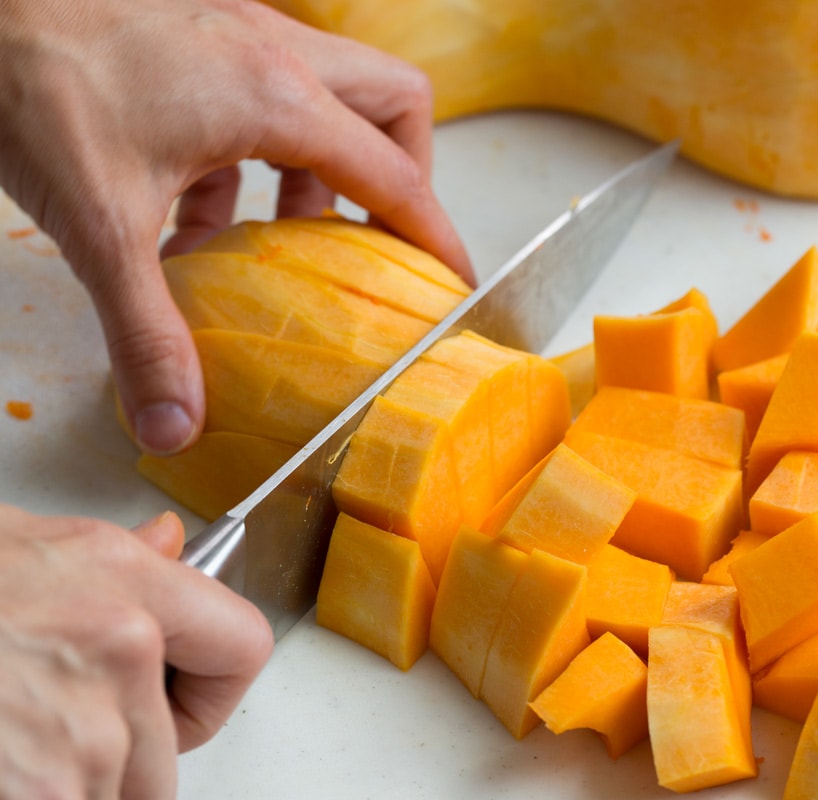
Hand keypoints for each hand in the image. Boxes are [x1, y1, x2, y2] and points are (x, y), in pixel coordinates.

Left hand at [0, 0, 473, 455]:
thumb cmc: (31, 80)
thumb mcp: (100, 224)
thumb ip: (147, 331)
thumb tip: (176, 422)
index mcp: (277, 96)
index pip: (396, 176)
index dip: (435, 237)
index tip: (455, 283)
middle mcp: (272, 52)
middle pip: (393, 107)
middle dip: (398, 178)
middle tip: (373, 240)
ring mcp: (234, 33)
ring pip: (332, 93)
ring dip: (322, 168)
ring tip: (286, 236)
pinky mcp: (194, 33)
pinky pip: (263, 93)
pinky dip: (254, 156)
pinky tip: (199, 209)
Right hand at [0, 506, 272, 799]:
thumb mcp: (21, 540)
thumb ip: (110, 558)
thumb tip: (168, 545)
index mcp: (123, 578)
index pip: (242, 648)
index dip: (209, 693)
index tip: (180, 705)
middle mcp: (120, 650)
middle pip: (167, 764)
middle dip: (114, 774)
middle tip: (48, 745)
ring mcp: (83, 732)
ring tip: (9, 757)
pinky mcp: (43, 798)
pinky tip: (2, 778)